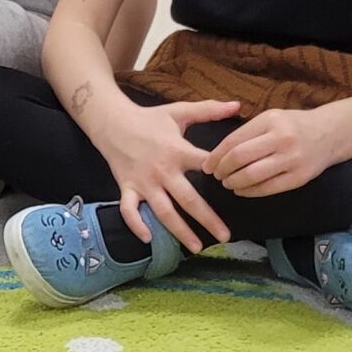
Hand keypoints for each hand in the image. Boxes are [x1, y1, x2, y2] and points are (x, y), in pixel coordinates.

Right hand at [90, 95, 239, 252]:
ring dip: (180, 231)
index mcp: (178, 151)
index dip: (221, 173)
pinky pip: (129, 210)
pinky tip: (148, 238)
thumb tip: (238, 104)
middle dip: (207, 219)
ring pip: (164, 211)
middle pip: (188, 199)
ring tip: (197, 247)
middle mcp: (162, 170)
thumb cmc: (150, 118)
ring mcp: (144, 182)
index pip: (205, 165)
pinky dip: (136, 225)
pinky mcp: (127, 188)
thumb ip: (209, 110)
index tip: (236, 185)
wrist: (113, 122)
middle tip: (225, 236)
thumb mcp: (180, 111)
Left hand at [208, 105, 340, 198]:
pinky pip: (267, 188)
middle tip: (216, 176)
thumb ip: (248, 132)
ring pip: (252, 175)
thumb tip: (218, 154)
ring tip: (228, 183)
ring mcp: (292, 159)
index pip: (234, 140)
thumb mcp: (272, 118)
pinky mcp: (299, 177)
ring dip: (233, 182)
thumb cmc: (294, 126)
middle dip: (222, 170)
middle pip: (240, 158)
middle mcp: (282, 138)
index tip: (207, 166)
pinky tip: (242, 190)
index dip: (216, 156)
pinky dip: (249, 191)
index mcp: (271, 120)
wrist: (331, 133)